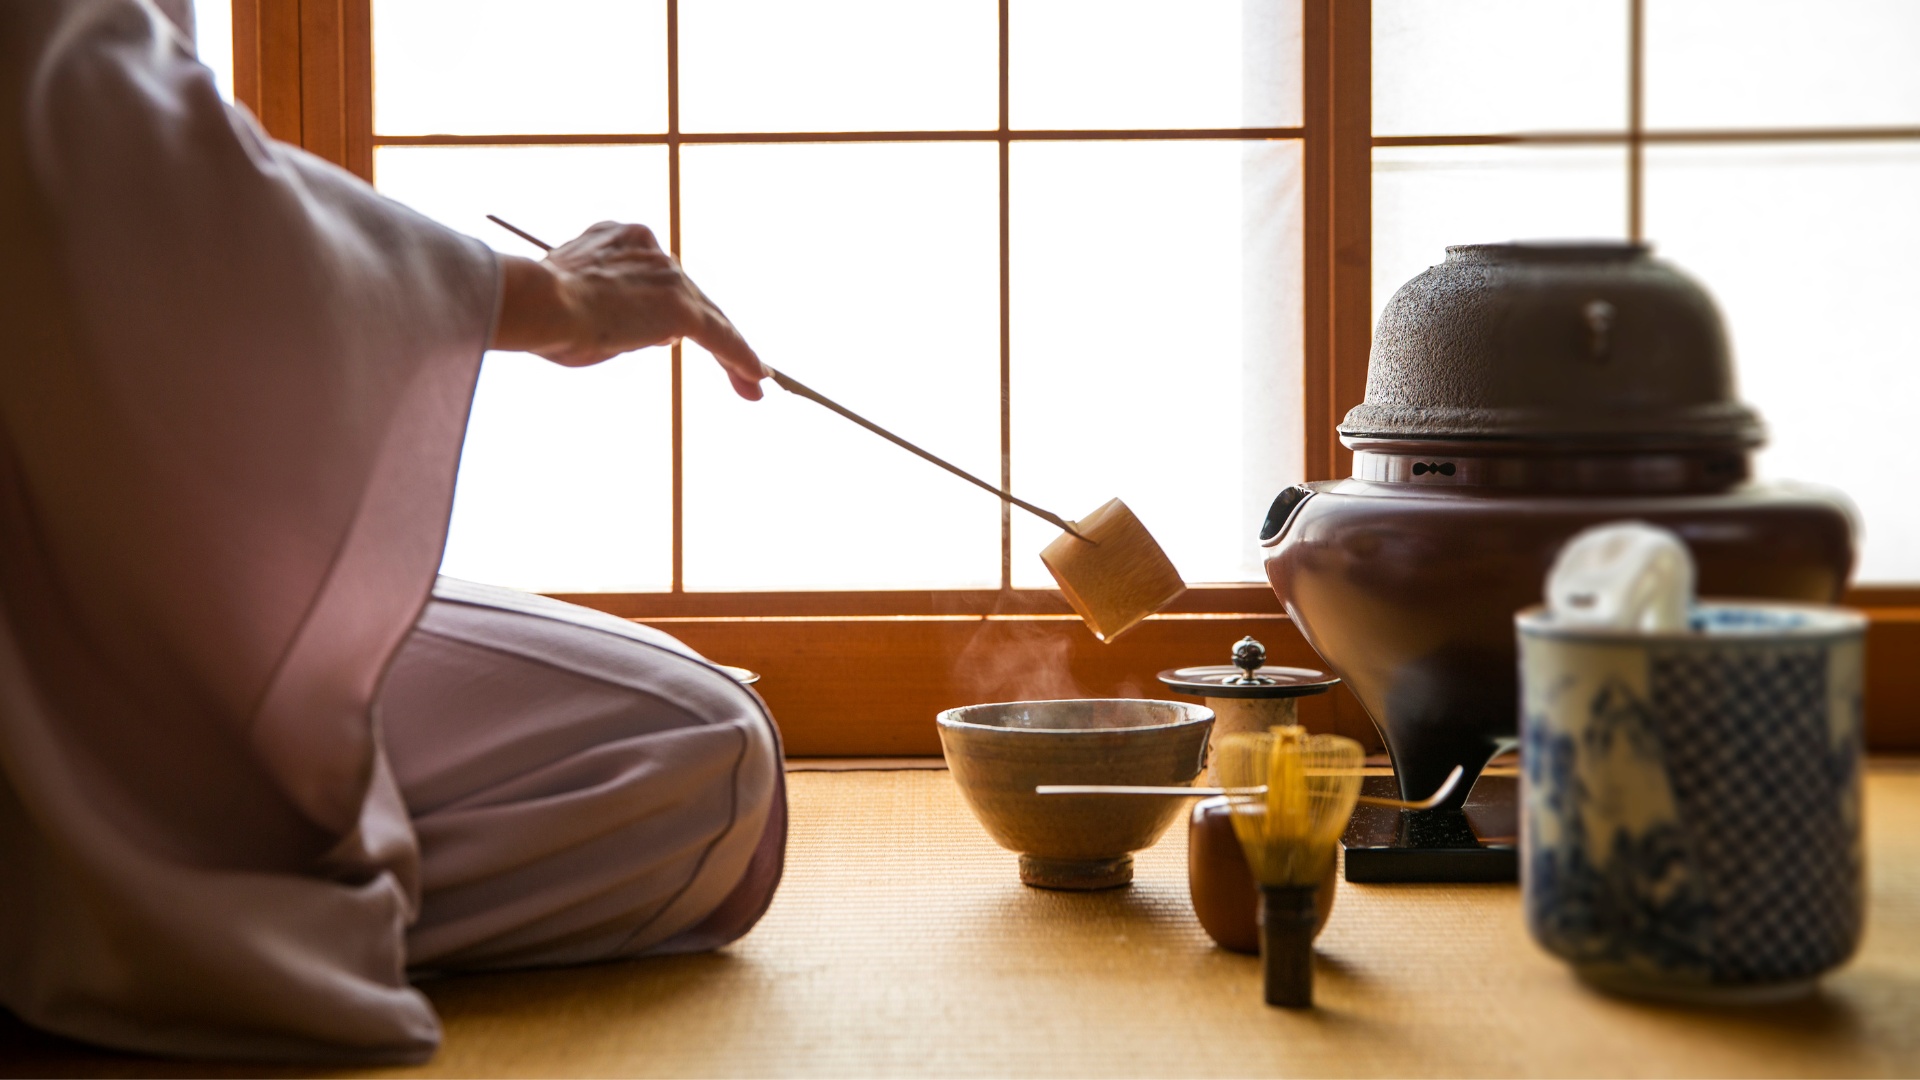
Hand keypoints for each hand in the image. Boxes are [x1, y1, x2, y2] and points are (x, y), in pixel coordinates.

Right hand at [490, 221, 767, 399]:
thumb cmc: (539, 316)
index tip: (685, 326)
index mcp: (618, 241)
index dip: (677, 304)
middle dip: (715, 331)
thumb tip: (657, 334)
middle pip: (691, 295)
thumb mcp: (577, 308)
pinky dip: (740, 357)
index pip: (659, 276)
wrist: (535, 304)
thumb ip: (617, 313)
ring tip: (752, 385)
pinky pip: (720, 335)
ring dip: (731, 352)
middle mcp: (649, 250)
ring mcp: (668, 277)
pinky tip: (757, 378)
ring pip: (708, 318)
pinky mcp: (681, 308)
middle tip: (741, 366)